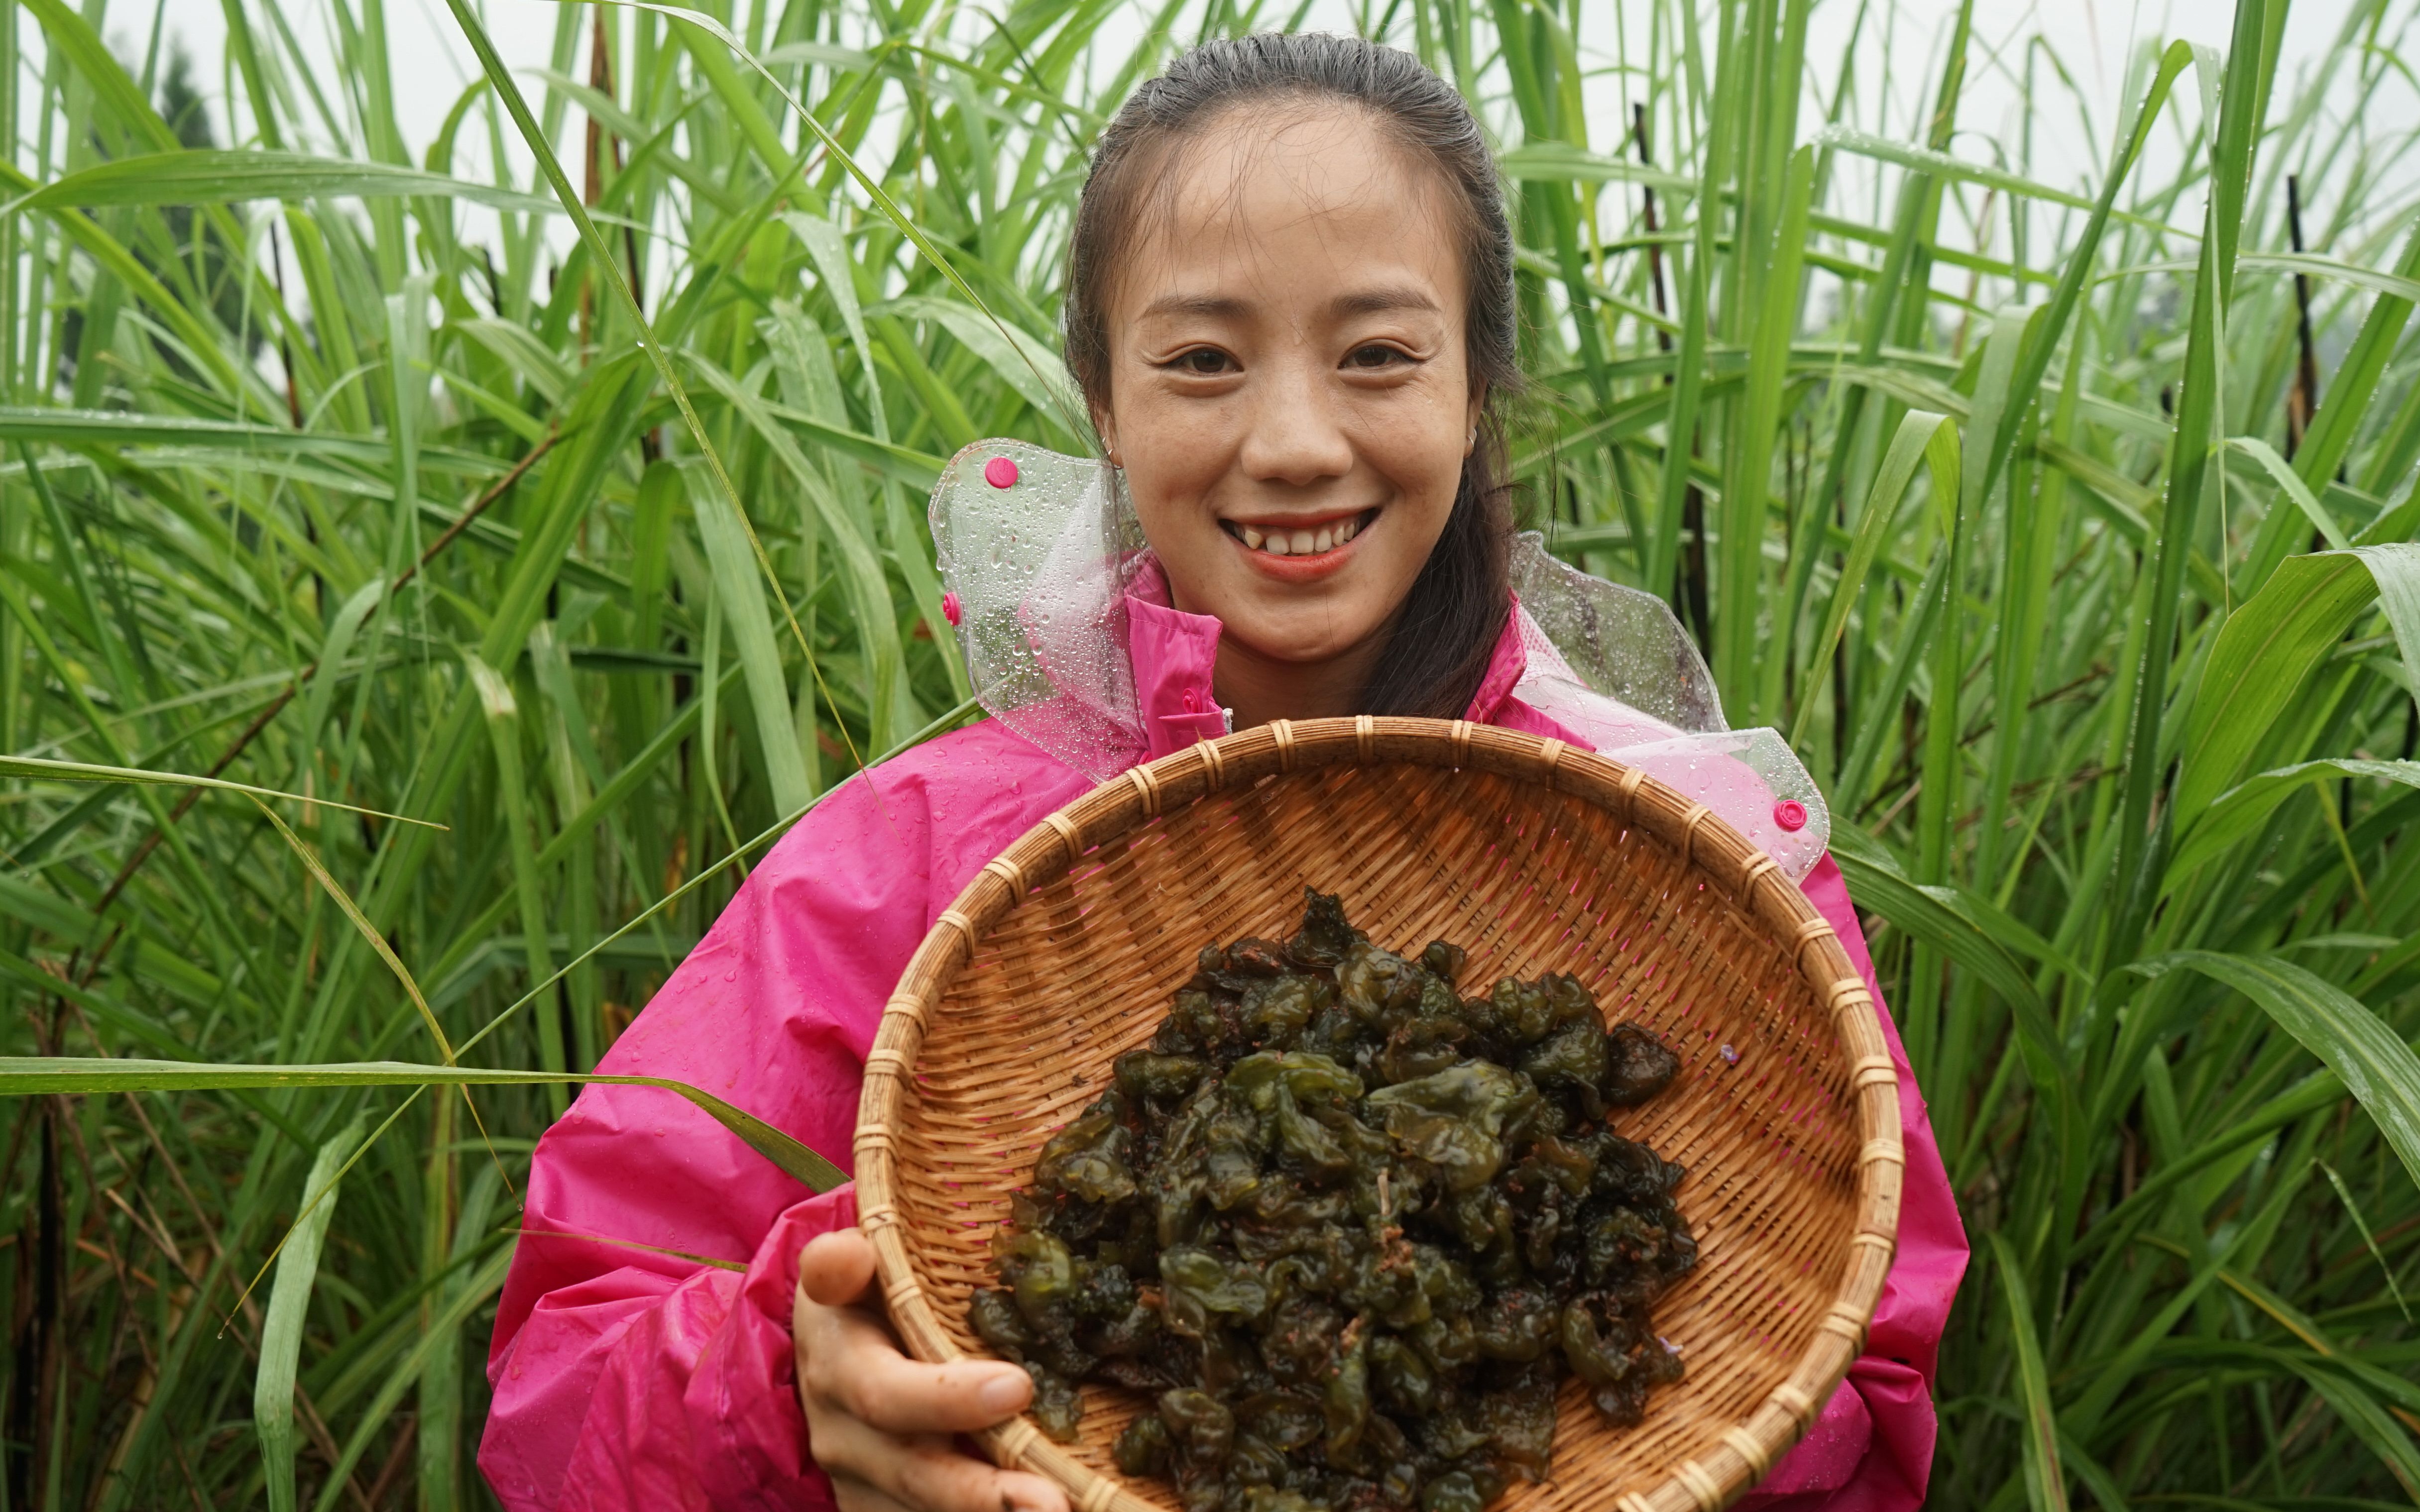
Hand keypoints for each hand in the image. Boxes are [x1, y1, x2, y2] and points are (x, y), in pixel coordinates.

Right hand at [795, 1228, 1071, 1511]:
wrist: (832, 1350)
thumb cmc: (863, 1296)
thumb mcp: (849, 1267)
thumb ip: (843, 1261)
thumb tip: (846, 1256)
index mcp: (838, 1367)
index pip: (886, 1393)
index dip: (946, 1399)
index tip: (1018, 1388)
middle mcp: (845, 1438)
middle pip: (915, 1473)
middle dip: (984, 1495)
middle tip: (1054, 1503)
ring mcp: (864, 1485)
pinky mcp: (884, 1508)